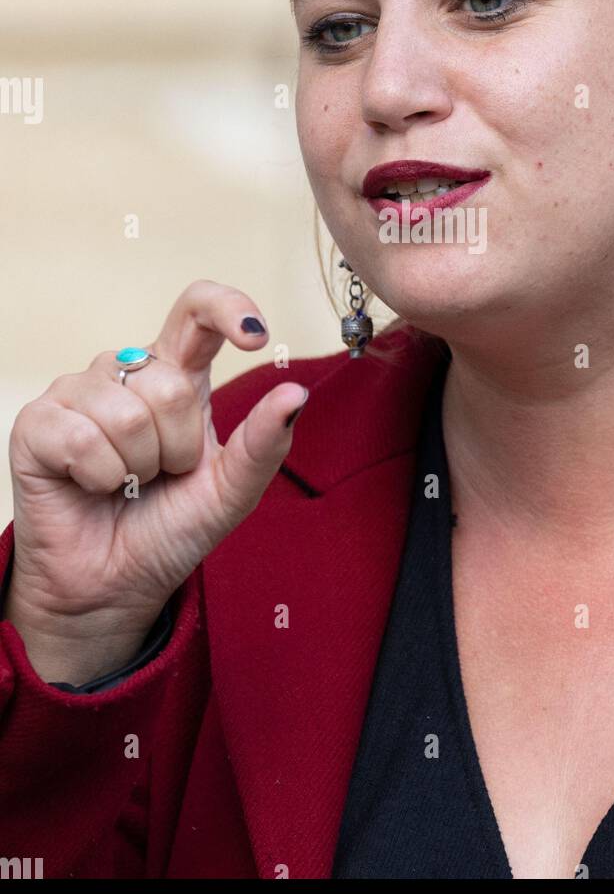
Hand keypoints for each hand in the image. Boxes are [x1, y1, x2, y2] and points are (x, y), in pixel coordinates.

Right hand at [5, 281, 306, 680]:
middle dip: (178, 447)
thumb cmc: (169, 529)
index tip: (257, 338)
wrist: (115, 585)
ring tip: (126, 483)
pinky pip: (82, 438)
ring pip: (127, 413)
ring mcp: (76, 392)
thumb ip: (264, 442)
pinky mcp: (37, 423)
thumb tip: (296, 393)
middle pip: (170, 383)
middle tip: (161, 475)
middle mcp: (125, 372)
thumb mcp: (230, 491)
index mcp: (176, 375)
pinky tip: (92, 486)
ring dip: (138, 466)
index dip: (227, 308)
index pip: (197, 309)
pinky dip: (99, 477)